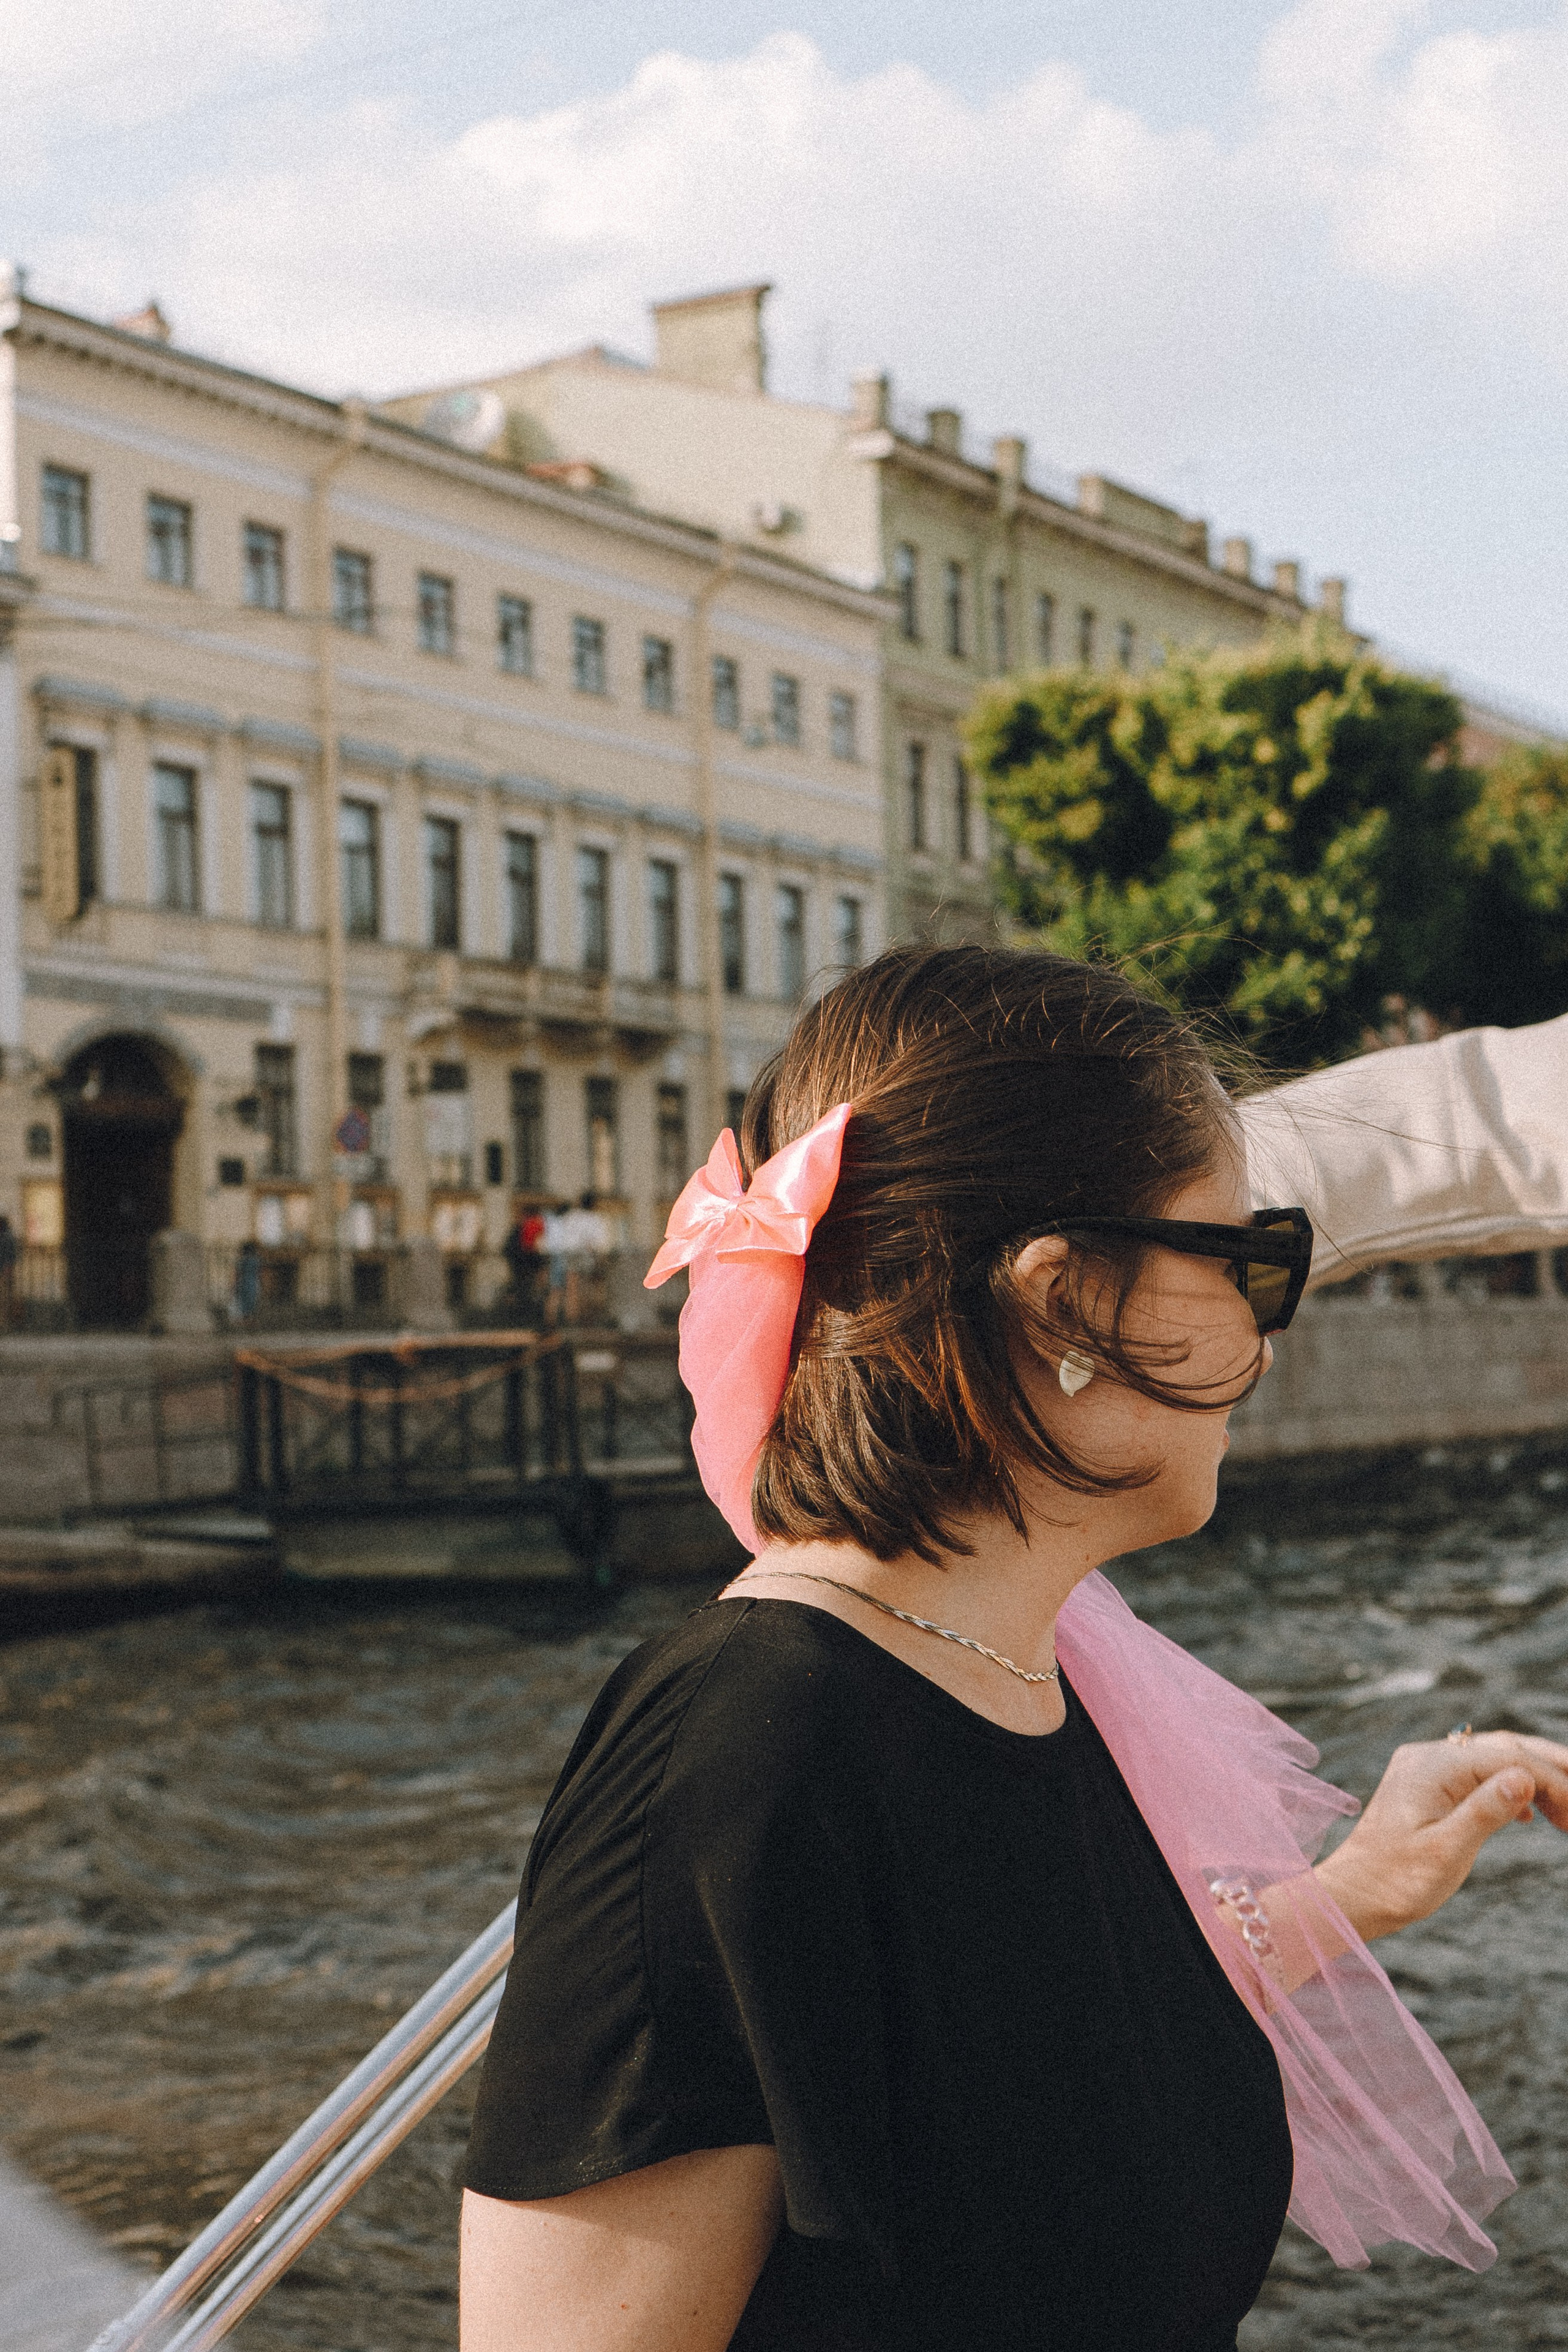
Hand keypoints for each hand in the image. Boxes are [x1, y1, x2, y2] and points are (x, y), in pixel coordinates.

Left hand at [1313, 1730, 1567, 1941]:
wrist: (1353, 1896)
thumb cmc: (1396, 1881)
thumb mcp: (1447, 1851)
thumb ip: (1486, 1811)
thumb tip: (1523, 1777)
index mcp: (1433, 1767)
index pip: (1508, 1759)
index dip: (1551, 1781)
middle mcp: (1428, 1757)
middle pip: (1503, 1747)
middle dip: (1549, 1767)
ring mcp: (1425, 1769)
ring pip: (1492, 1759)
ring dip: (1531, 1777)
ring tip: (1566, 1809)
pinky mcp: (1425, 1787)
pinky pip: (1476, 1774)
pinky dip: (1507, 1788)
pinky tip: (1527, 1813)